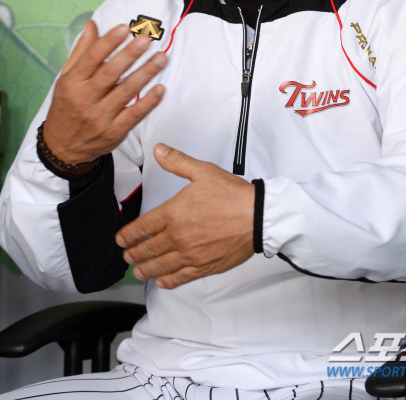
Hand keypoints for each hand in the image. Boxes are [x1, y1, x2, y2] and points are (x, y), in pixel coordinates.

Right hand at [43, 20, 166, 163]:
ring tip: (161, 58)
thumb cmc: (67, 107)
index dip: (108, 42)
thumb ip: (82, 51)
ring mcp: (101, 116)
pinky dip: (149, 102)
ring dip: (146, 73)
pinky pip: (135, 114)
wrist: (63, 148)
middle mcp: (86, 99)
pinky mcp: (115, 131)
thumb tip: (92, 25)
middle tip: (146, 39)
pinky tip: (160, 88)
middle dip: (130, 54)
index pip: (91, 58)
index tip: (124, 28)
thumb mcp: (67, 78)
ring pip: (126, 91)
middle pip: (110, 73)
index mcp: (73, 83)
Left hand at [115, 144, 254, 288]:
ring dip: (145, 269)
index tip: (121, 239)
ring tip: (138, 271)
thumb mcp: (202, 171)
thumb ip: (177, 162)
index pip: (143, 227)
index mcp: (174, 213)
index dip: (128, 235)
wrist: (256, 216)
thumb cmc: (233, 195)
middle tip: (127, 256)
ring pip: (160, 266)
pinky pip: (180, 278)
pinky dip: (168, 281)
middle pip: (148, 249)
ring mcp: (190, 254)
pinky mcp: (204, 266)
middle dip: (133, 253)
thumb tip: (160, 151)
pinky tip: (162, 281)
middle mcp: (178, 236)